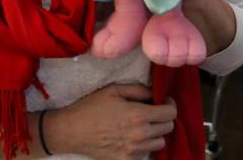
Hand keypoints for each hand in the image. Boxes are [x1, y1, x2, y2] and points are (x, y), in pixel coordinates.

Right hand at [44, 83, 175, 158]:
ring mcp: (135, 151)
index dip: (170, 104)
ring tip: (142, 124)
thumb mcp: (114, 90)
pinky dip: (144, 145)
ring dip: (155, 132)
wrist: (72, 131)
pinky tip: (132, 136)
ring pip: (160, 142)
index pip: (170, 113)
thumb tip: (154, 93)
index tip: (164, 100)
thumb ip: (138, 89)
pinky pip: (146, 153)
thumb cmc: (92, 106)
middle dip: (164, 117)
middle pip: (168, 128)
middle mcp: (140, 135)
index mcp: (138, 115)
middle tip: (153, 110)